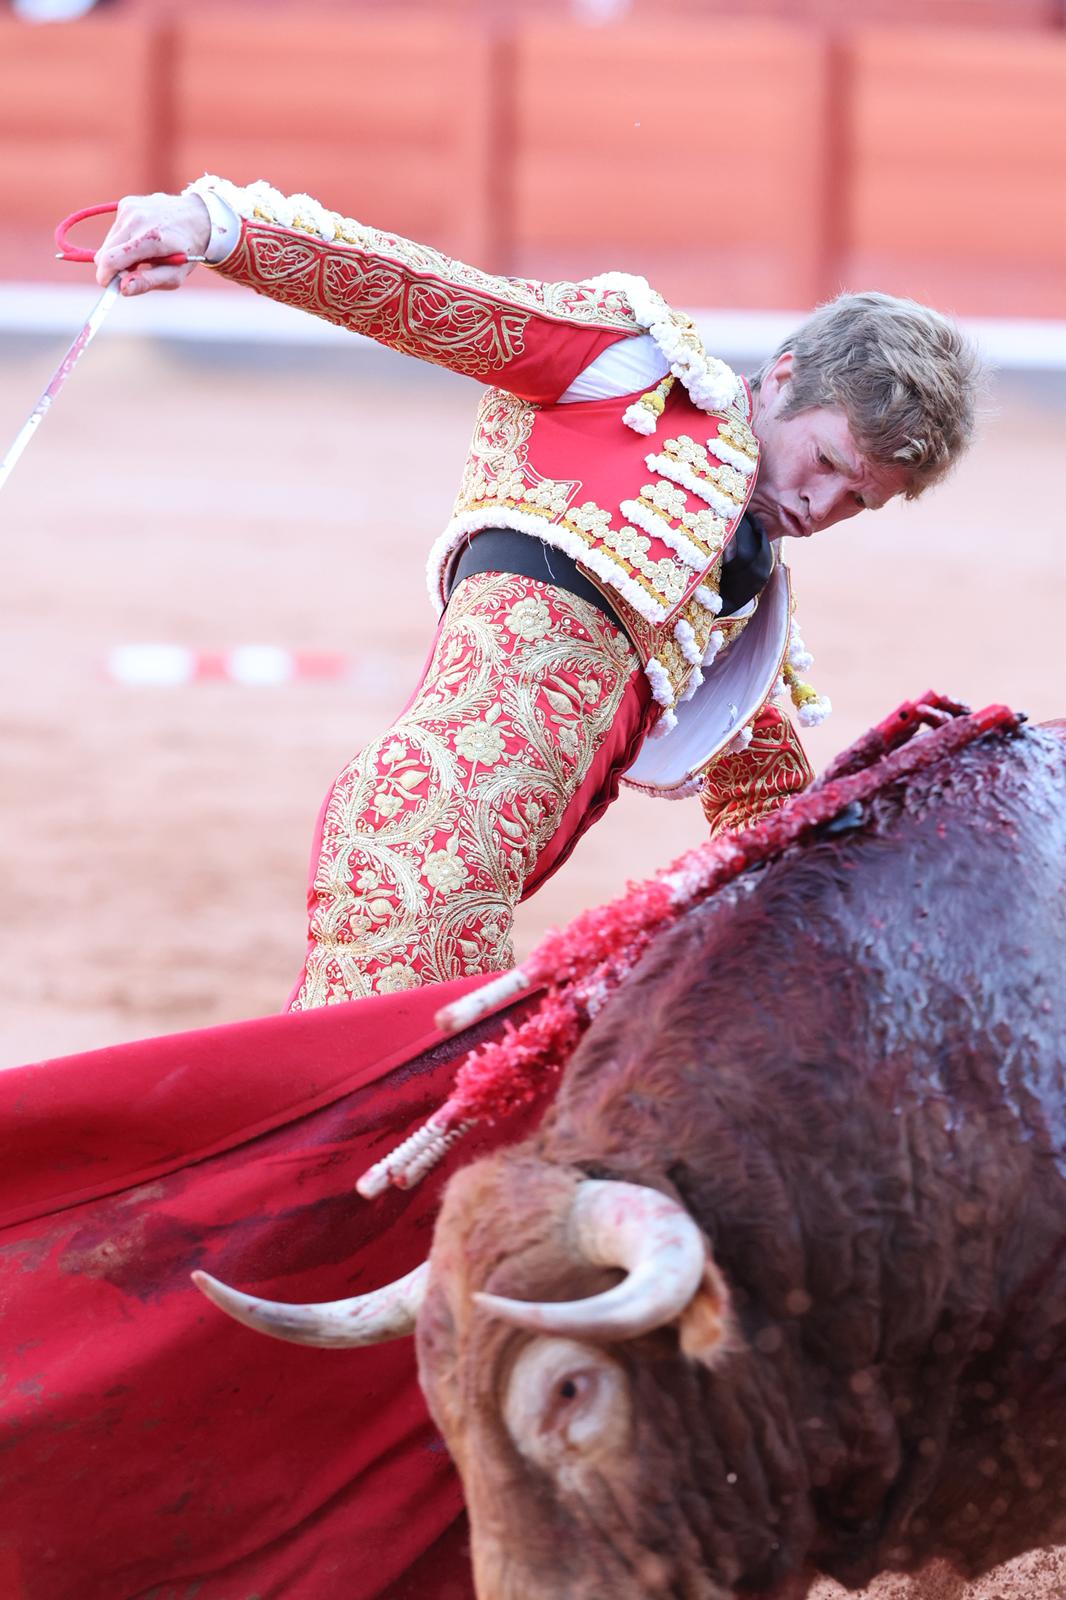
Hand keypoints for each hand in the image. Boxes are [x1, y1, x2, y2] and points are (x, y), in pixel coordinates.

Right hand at [94, 192, 210, 295]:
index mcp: (151, 238)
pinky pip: (115, 229)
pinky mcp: (127, 203)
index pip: (112, 259)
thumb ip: (148, 282)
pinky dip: (123, 240)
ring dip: (119, 253)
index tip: (109, 286)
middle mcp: (137, 219)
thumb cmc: (187, 250)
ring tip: (143, 255)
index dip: (105, 277)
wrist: (199, 216)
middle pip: (105, 252)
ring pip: (108, 242)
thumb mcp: (175, 275)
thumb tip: (123, 289)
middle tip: (132, 274)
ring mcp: (130, 208)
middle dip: (113, 267)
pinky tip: (141, 239)